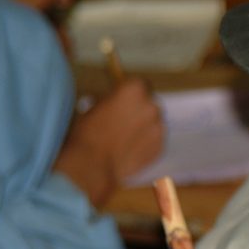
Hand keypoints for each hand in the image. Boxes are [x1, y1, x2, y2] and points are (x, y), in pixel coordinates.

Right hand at [55, 78, 163, 206]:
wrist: (92, 165)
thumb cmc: (87, 133)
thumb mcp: (94, 105)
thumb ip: (112, 99)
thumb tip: (116, 100)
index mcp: (134, 89)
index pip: (140, 84)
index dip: (131, 93)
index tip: (124, 100)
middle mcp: (152, 105)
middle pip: (150, 103)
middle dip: (139, 110)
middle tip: (123, 121)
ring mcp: (159, 127)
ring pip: (154, 123)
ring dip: (144, 127)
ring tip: (125, 138)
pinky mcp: (161, 146)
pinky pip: (155, 141)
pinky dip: (146, 143)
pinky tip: (130, 150)